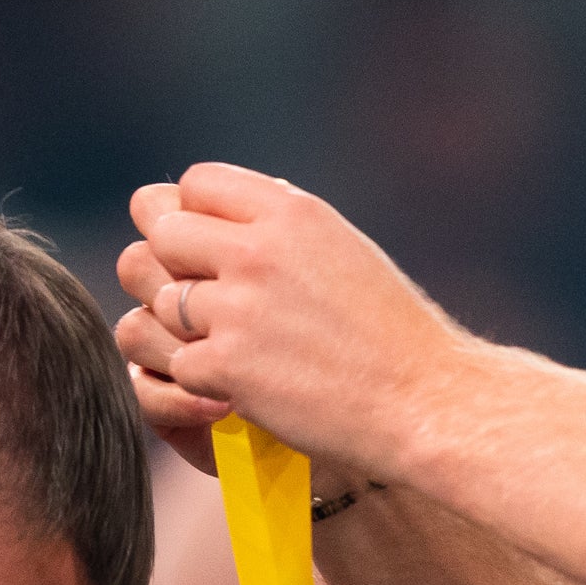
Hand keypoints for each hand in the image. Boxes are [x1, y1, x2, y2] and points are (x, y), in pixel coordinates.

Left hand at [112, 164, 466, 481]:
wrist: (425, 402)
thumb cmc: (391, 333)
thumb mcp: (343, 250)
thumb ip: (279, 226)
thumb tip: (211, 208)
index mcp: (291, 213)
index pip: (196, 182)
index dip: (193, 214)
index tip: (213, 249)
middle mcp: (258, 251)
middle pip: (162, 234)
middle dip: (174, 267)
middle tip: (208, 303)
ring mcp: (238, 309)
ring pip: (160, 303)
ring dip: (185, 330)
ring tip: (232, 350)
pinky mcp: (226, 366)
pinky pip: (176, 365)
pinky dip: (202, 383)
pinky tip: (243, 389)